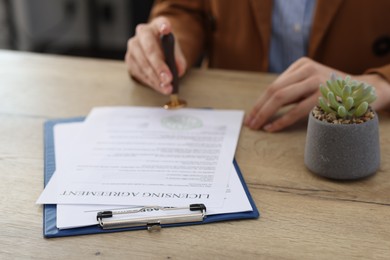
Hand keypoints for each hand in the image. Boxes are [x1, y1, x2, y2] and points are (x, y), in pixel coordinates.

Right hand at [125, 17, 186, 94]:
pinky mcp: (129, 60)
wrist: (156, 52)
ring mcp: (133, 46)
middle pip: (149, 49)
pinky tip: (160, 87)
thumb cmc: (167, 50)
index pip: (161, 23)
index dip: (163, 26)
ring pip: (143, 64)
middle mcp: (142, 33)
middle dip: (159, 66)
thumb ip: (179, 60)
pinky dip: (151, 82)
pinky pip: (139, 73)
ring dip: (155, 78)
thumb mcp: (176, 52)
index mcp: (157, 25)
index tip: (166, 29)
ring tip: (167, 88)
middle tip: (168, 79)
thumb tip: (178, 71)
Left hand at [244, 57, 389, 131]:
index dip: (259, 102)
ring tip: (257, 126)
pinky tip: (272, 128)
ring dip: (265, 114)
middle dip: (259, 109)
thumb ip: (291, 89)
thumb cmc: (330, 90)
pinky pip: (296, 110)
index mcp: (301, 65)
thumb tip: (263, 108)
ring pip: (282, 97)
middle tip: (250, 123)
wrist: (362, 91)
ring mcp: (316, 81)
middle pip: (274, 90)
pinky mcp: (324, 95)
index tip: (250, 115)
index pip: (274, 85)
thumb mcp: (310, 82)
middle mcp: (307, 70)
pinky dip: (281, 121)